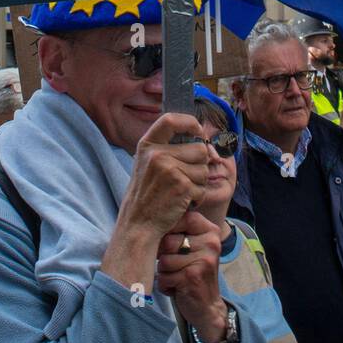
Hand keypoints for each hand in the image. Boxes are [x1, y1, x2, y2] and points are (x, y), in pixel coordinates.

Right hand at [117, 114, 209, 242]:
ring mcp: (169, 170)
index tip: (198, 131)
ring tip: (181, 190)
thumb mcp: (148, 163)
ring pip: (204, 168)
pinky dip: (197, 197)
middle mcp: (157, 154)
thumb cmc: (147, 193)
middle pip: (199, 148)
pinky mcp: (181, 186)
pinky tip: (182, 201)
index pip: (171, 119)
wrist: (138, 223)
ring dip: (199, 182)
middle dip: (199, 163)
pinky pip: (203, 187)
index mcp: (147, 145)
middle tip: (185, 177)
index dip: (189, 122)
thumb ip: (167, 147)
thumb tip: (200, 134)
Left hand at [157, 210, 225, 340]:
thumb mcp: (193, 247)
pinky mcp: (193, 277)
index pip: (181, 218)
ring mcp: (203, 260)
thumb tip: (149, 221)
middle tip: (175, 266)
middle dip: (164, 257)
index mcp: (211, 231)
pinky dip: (165, 285)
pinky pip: (163, 277)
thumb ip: (179, 232)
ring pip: (163, 260)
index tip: (171, 246)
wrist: (207, 307)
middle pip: (167, 241)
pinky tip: (177, 288)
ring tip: (177, 277)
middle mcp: (211, 243)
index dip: (167, 231)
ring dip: (164, 273)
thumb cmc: (193, 272)